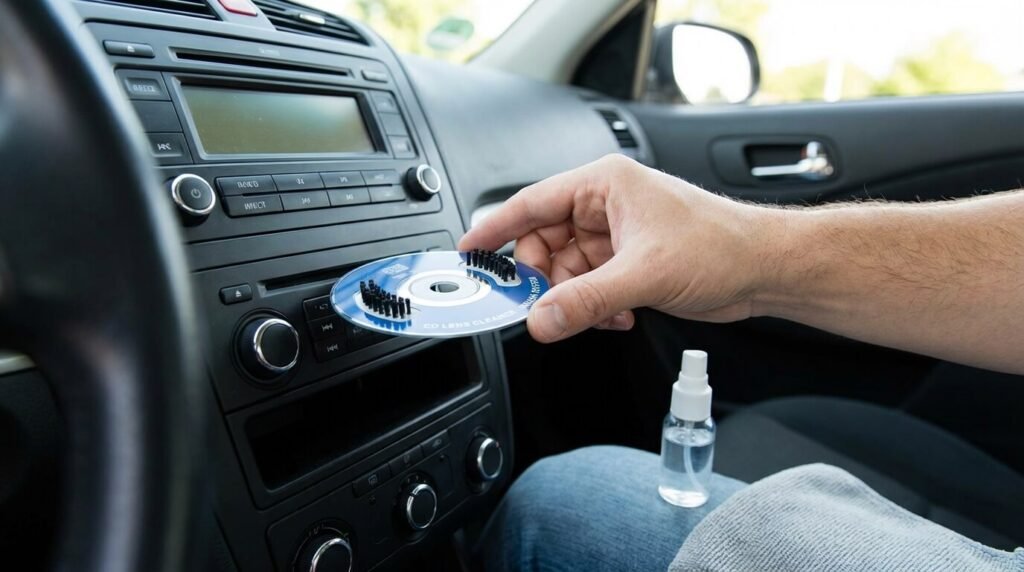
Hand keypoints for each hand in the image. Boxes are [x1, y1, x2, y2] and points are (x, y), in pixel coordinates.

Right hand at [458, 154, 779, 342]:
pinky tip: (619, 315)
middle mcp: (605, 205)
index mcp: (604, 185)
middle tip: (541, 307)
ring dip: (575, 299)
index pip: (531, 203)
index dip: (495, 228)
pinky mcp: (627, 262)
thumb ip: (585, 300)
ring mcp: (616, 235)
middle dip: (544, 280)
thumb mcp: (643, 275)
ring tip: (600, 314)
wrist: (764, 268)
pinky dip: (595, 306)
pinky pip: (588, 286)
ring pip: (566, 270)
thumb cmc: (721, 245)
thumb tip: (540, 319)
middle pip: (544, 243)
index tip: (469, 251)